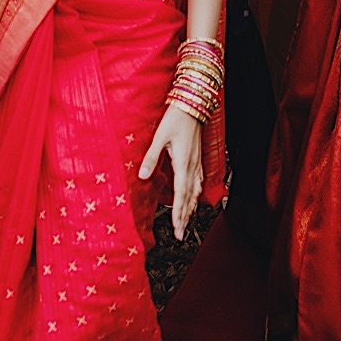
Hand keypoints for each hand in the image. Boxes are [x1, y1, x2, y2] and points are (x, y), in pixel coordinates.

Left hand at [139, 106, 203, 239]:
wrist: (192, 105)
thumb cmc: (176, 119)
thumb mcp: (159, 137)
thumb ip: (151, 157)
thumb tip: (142, 176)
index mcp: (183, 163)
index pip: (181, 194)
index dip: (178, 213)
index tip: (176, 229)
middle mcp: (192, 166)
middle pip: (189, 197)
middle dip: (185, 217)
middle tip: (180, 234)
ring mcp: (197, 163)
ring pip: (195, 191)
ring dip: (190, 208)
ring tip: (186, 223)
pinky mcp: (197, 158)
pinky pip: (198, 182)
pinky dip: (195, 195)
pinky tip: (194, 199)